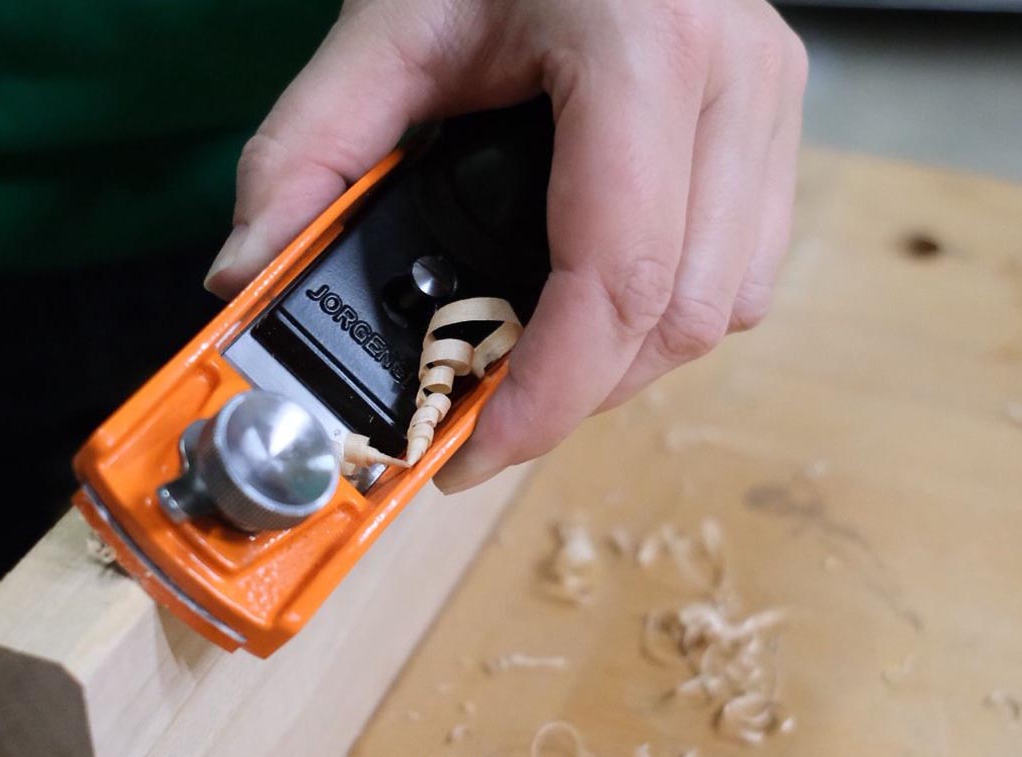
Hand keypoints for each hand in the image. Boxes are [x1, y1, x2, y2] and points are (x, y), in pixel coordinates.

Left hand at [205, 0, 807, 491]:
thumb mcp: (385, 28)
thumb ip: (304, 152)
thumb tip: (244, 276)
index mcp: (639, 41)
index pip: (617, 271)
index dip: (549, 393)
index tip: (473, 450)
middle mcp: (734, 73)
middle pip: (680, 312)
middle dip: (578, 393)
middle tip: (488, 413)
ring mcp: (770, 97)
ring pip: (725, 306)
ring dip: (625, 363)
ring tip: (538, 362)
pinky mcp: (777, 119)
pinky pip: (746, 270)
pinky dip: (667, 318)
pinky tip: (597, 305)